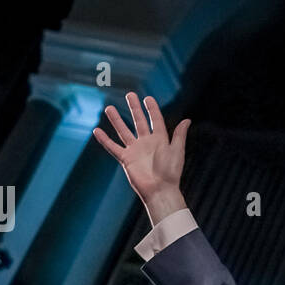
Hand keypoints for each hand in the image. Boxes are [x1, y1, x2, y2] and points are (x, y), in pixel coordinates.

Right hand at [93, 92, 190, 223]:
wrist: (160, 190)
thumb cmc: (171, 172)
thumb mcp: (177, 150)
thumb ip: (179, 135)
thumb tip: (187, 120)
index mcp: (160, 139)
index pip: (155, 120)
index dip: (152, 109)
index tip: (147, 98)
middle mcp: (146, 143)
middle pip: (139, 122)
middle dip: (134, 108)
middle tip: (129, 94)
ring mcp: (135, 150)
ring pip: (123, 131)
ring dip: (117, 120)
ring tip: (109, 108)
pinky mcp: (126, 159)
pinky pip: (113, 147)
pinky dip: (104, 140)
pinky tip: (97, 131)